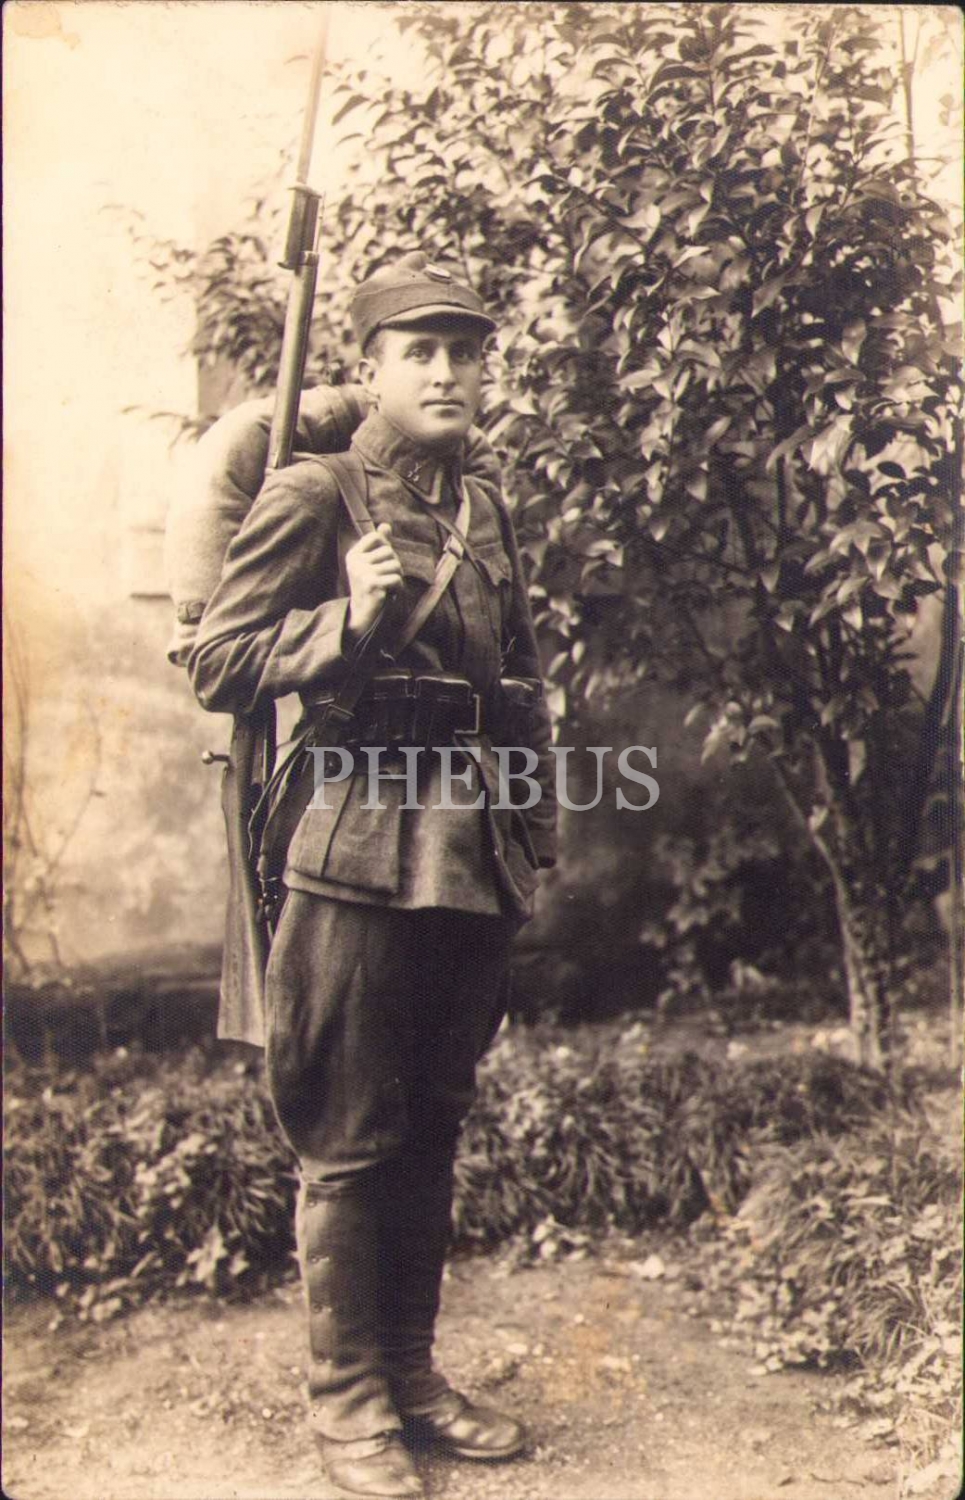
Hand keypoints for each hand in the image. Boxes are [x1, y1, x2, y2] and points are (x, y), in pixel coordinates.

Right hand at [345, 522, 401, 636]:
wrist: (362, 614)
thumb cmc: (370, 586)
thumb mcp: (372, 563)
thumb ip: (379, 544)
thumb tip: (386, 525)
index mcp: (353, 554)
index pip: (376, 536)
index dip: (386, 547)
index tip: (381, 562)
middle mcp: (355, 562)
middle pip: (389, 551)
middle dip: (394, 565)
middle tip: (386, 578)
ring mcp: (363, 573)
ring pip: (395, 565)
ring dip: (397, 577)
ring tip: (387, 586)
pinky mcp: (372, 584)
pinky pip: (397, 578)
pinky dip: (398, 587)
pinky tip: (390, 593)